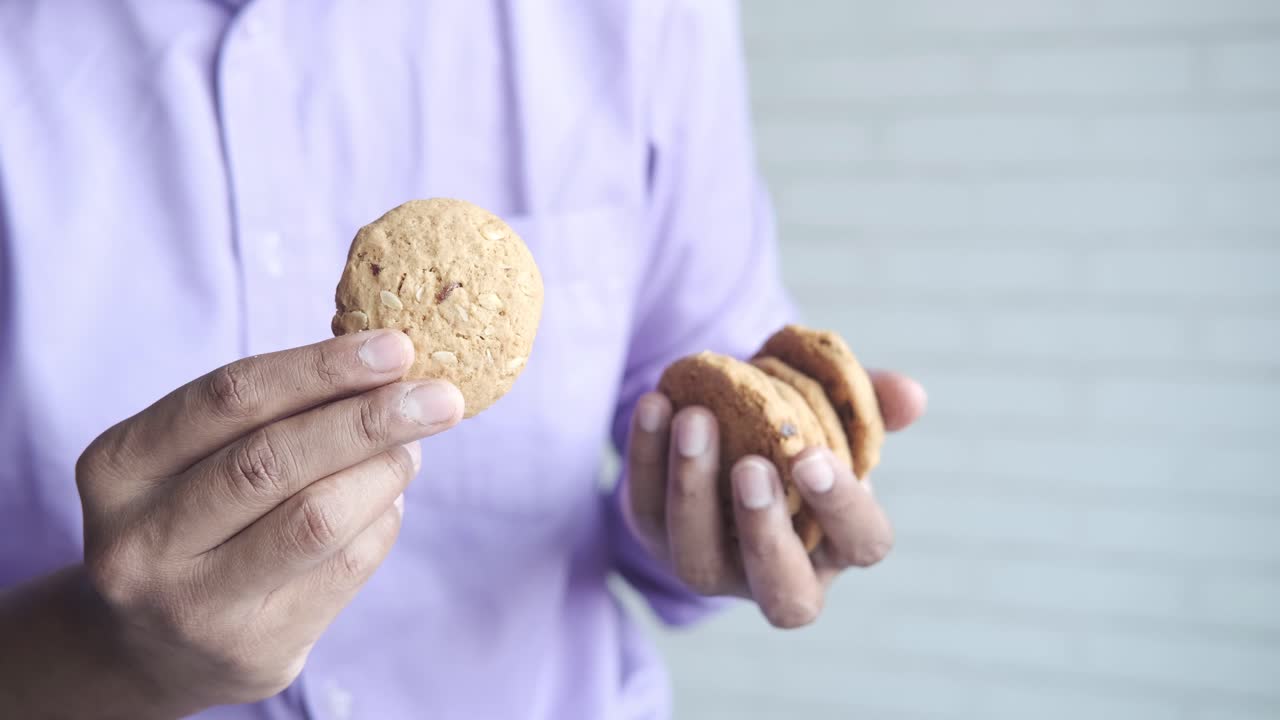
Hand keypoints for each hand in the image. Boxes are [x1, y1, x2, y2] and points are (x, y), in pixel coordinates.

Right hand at [75, 330, 462, 713]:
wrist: (147, 646)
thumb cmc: (191, 517)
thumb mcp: (190, 457)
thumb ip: (267, 412)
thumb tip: (388, 366)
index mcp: (118, 467)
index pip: (230, 398)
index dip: (320, 368)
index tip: (396, 347)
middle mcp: (142, 541)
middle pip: (273, 461)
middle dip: (369, 419)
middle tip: (440, 397)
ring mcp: (195, 605)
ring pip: (317, 519)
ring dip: (385, 470)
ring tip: (413, 446)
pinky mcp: (254, 650)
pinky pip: (347, 566)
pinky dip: (383, 519)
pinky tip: (386, 499)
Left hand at [623, 370, 925, 627]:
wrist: (719, 428)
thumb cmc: (791, 429)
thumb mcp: (829, 409)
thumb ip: (868, 402)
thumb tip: (910, 397)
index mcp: (836, 541)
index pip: (862, 544)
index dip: (843, 508)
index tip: (813, 457)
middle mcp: (777, 572)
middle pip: (782, 593)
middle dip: (765, 533)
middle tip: (752, 467)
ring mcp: (713, 565)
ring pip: (699, 559)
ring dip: (693, 488)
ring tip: (694, 420)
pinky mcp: (656, 538)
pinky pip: (645, 510)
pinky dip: (645, 456)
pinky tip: (655, 404)